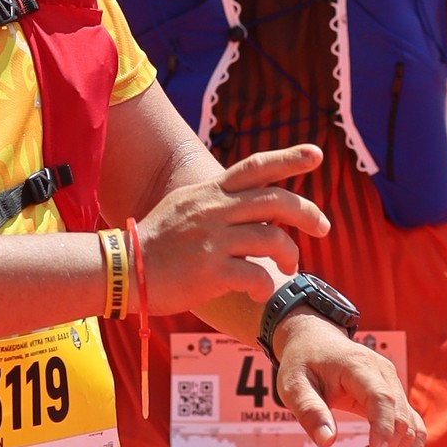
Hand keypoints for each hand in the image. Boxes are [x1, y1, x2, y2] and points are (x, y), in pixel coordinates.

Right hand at [136, 146, 329, 318]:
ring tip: (290, 266)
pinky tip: (260, 291)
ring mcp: (213, 240)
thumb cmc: (155, 243)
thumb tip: (247, 198)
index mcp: (210, 193)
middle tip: (324, 227)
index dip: (289, 158)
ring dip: (290, 254)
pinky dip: (265, 285)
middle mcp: (215, 210)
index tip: (317, 154)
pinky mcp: (210, 271)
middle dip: (308, 212)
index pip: (255, 167)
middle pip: (276, 201)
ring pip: (273, 239)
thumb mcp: (185, 207)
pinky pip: (255, 275)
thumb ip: (216, 201)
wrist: (122, 269)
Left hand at [271, 315, 425, 446]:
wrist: (316, 340)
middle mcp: (385, 374)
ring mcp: (394, 386)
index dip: (383, 428)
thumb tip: (326, 442)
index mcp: (359, 366)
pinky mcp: (396, 399)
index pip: (381, 398)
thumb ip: (309, 410)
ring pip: (410, 426)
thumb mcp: (293, 384)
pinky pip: (412, 426)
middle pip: (400, 418)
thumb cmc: (303, 362)